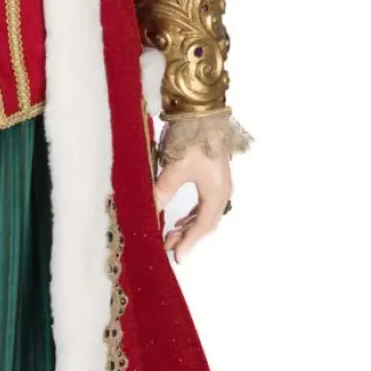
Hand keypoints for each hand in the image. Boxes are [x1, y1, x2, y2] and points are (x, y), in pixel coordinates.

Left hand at [154, 144, 231, 262]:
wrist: (202, 112)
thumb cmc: (191, 138)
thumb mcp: (173, 169)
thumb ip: (161, 193)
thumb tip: (148, 214)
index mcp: (216, 192)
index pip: (202, 226)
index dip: (188, 242)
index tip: (176, 257)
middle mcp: (223, 191)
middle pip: (206, 223)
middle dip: (187, 236)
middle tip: (167, 246)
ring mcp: (221, 184)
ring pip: (206, 214)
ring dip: (189, 226)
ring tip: (171, 235)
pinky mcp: (214, 176)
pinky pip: (206, 204)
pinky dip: (193, 215)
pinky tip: (180, 219)